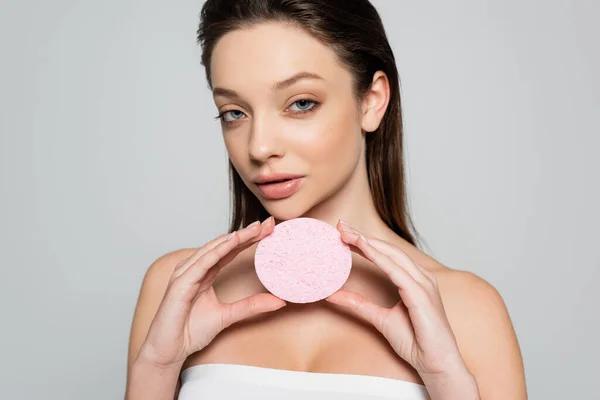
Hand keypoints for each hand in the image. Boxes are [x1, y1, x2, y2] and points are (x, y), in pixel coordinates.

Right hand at [136, 217, 285, 368]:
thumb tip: (280, 301)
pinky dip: (217, 251)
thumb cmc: (190, 332)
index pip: (230, 251)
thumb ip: (251, 306)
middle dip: (246, 233)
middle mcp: (195, 269)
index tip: (269, 230)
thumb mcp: (228, 316)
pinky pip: (201, 263)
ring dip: (235, 238)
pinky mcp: (180, 284)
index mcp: (205, 273)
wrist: (169, 351)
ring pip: (213, 249)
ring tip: (255, 229)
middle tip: (268, 223)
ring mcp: (186, 274)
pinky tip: (232, 242)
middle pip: (224, 245)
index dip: (249, 240)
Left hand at [325, 220, 467, 380]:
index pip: (386, 254)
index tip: (344, 232)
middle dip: (363, 236)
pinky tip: (364, 249)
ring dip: (369, 243)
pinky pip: (397, 272)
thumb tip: (333, 295)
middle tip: (340, 225)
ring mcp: (423, 284)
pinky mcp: (421, 295)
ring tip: (347, 234)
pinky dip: (380, 259)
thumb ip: (359, 305)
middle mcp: (421, 277)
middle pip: (388, 249)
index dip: (365, 241)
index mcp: (414, 280)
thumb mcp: (379, 319)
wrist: (436, 364)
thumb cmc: (416, 341)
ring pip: (392, 255)